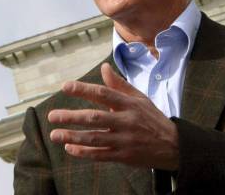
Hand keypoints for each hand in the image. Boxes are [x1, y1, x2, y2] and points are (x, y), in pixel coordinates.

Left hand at [48, 63, 178, 169]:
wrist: (173, 145)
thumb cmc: (152, 118)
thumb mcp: (139, 98)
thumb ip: (119, 84)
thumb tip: (103, 67)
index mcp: (130, 104)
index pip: (103, 94)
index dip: (83, 89)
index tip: (65, 87)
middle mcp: (127, 121)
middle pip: (95, 118)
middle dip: (72, 117)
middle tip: (52, 116)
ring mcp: (125, 140)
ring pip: (95, 138)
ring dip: (73, 137)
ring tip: (55, 135)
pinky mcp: (124, 156)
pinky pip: (101, 155)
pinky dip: (84, 152)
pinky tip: (69, 149)